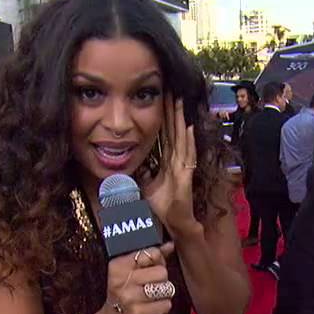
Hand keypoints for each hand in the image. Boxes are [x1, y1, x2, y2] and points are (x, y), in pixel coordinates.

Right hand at [95, 242, 177, 313]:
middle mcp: (121, 280)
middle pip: (162, 272)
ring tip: (150, 298)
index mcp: (118, 265)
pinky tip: (151, 308)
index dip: (157, 261)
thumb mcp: (131, 271)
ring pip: (166, 288)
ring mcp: (129, 298)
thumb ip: (151, 256)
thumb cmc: (124, 292)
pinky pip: (166, 305)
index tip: (149, 269)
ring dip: (162, 294)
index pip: (151, 253)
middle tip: (149, 286)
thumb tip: (170, 244)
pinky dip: (162, 307)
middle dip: (160, 280)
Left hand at [142, 96, 199, 237]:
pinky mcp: (186, 176)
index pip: (165, 134)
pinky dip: (188, 141)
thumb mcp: (145, 185)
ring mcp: (184, 167)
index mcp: (169, 161)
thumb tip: (125, 164)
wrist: (177, 222)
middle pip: (174, 131)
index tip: (161, 99)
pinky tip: (187, 127)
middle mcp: (178, 160)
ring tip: (179, 101)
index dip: (164, 117)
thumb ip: (139, 173)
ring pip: (181, 138)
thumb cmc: (162, 206)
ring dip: (181, 120)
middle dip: (173, 111)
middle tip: (171, 90)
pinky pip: (187, 155)